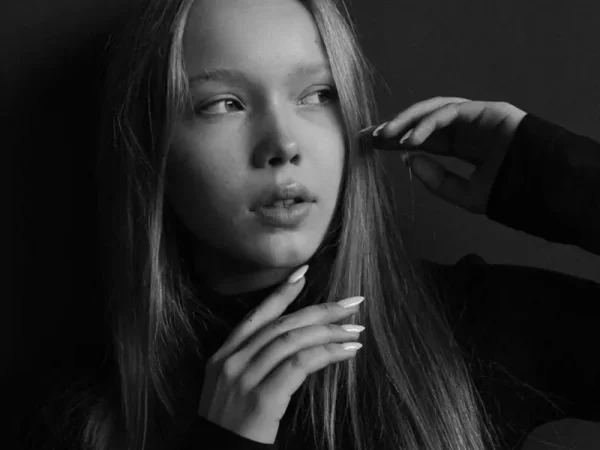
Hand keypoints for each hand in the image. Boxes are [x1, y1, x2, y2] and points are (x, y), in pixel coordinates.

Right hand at [198, 269, 363, 443]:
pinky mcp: (262, 398)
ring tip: (355, 331)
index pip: (256, 315)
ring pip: (294, 340)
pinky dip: (327, 354)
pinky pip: (300, 364)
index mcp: (223, 355)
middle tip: (351, 304)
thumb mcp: (231, 384)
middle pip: (282, 325)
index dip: (281, 292)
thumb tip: (295, 338)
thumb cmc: (232, 423)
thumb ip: (253, 359)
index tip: (304, 273)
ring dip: (329, 332)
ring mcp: (245, 378)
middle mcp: (232, 361)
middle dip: (320, 311)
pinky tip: (347, 352)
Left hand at [372, 97, 526, 213]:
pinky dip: (427, 124)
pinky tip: (410, 140)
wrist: (545, 189)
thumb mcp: (466, 195)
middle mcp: (465, 129)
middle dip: (394, 127)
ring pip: (433, 111)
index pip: (422, 140)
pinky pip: (450, 112)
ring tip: (384, 136)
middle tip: (368, 136)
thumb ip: (438, 181)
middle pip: (422, 122)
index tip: (371, 145)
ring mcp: (476, 117)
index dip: (396, 140)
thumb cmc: (509, 192)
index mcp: (462, 147)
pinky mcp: (485, 109)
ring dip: (406, 121)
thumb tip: (408, 161)